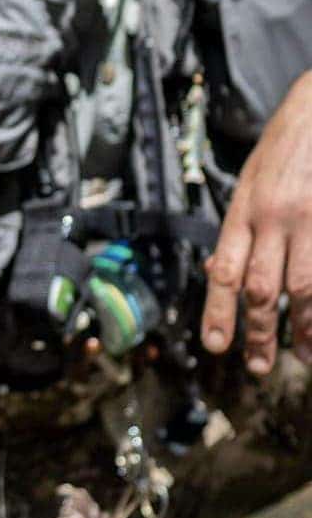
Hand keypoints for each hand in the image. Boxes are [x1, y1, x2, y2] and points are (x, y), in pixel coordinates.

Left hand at [202, 71, 311, 373]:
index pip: (226, 270)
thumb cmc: (283, 151)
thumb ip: (236, 231)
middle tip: (257, 366)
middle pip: (263, 288)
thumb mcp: (248, 185)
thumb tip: (218, 274)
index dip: (218, 311)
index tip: (215, 346)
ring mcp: (310, 221)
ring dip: (303, 328)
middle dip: (259, 332)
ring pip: (304, 288)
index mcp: (244, 211)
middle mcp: (274, 219)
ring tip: (302, 356)